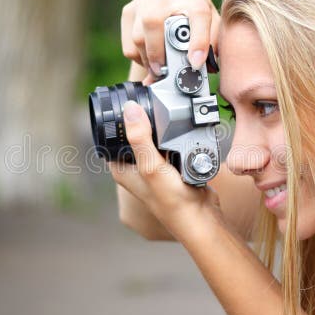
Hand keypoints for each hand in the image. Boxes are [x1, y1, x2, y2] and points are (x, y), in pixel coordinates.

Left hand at [110, 101, 223, 239]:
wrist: (201, 217)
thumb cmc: (172, 201)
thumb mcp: (151, 166)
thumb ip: (139, 138)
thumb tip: (129, 108)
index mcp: (120, 167)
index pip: (113, 134)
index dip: (119, 115)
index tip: (131, 97)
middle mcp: (134, 166)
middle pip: (133, 132)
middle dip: (142, 115)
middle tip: (153, 97)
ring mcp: (153, 166)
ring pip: (153, 135)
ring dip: (159, 123)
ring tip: (166, 108)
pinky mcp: (170, 165)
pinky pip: (169, 142)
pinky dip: (174, 133)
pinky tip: (181, 125)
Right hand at [121, 0, 219, 81]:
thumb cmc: (191, 10)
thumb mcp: (209, 20)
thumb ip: (212, 42)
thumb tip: (208, 69)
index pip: (197, 16)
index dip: (198, 41)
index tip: (196, 62)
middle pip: (153, 24)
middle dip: (158, 54)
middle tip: (164, 72)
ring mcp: (143, 1)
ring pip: (138, 38)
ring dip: (148, 60)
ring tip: (158, 69)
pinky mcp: (128, 11)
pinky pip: (129, 43)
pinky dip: (139, 57)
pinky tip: (149, 57)